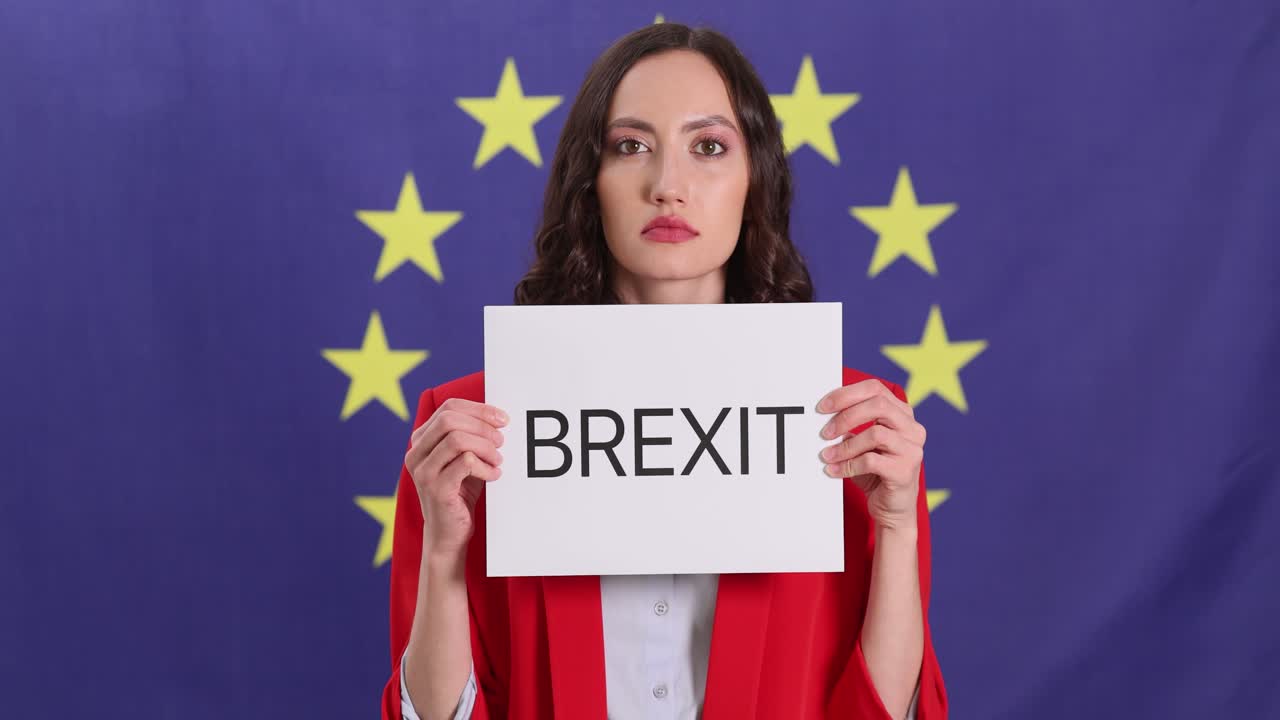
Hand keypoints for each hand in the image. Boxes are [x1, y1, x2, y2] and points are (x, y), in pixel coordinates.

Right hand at [404, 398, 507, 558]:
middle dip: (482, 426)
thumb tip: (498, 417)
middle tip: (501, 441)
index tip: (502, 419)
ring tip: (498, 460)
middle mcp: (416, 453)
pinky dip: (485, 467)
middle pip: (450, 419)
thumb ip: (472, 437)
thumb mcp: (464, 459)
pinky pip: (465, 463)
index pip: (448, 408)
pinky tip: (493, 476)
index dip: (479, 409)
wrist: (448, 535)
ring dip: (486, 447)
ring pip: (457, 439)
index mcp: (421, 441)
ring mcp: (423, 471)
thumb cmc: (460, 493)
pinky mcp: (436, 488)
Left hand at [816, 379, 924, 530]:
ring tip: (826, 455)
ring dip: (845, 446)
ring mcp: (912, 449)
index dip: (846, 394)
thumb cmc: (874, 472)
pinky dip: (848, 465)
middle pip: (878, 405)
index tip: (823, 406)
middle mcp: (912, 428)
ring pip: (875, 433)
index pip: (875, 389)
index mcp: (902, 415)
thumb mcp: (861, 445)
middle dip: (845, 415)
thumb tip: (824, 416)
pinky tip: (834, 471)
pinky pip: (871, 461)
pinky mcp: (905, 471)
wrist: (892, 509)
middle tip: (824, 432)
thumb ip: (850, 428)